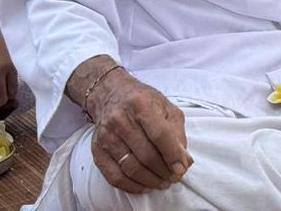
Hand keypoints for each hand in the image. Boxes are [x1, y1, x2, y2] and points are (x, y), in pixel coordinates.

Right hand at [87, 67, 191, 194]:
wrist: (110, 94)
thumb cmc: (143, 101)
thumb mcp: (166, 107)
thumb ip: (177, 132)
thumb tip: (183, 159)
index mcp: (141, 105)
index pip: (160, 135)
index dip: (173, 155)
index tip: (182, 168)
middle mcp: (121, 120)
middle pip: (146, 155)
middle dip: (164, 171)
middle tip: (175, 177)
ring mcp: (107, 136)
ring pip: (131, 168)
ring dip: (150, 180)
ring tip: (163, 182)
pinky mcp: (97, 150)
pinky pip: (114, 176)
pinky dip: (132, 186)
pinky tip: (145, 186)